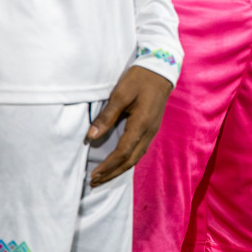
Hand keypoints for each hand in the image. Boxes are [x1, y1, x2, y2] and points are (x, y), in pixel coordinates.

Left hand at [87, 65, 172, 185]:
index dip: (108, 166)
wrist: (161, 70)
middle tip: (95, 182)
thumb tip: (90, 137)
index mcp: (141, 124)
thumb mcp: (120, 94)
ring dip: (119, 169)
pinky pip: (139, 150)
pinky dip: (127, 160)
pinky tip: (118, 163)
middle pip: (130, 160)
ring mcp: (152, 131)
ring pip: (136, 157)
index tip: (94, 174)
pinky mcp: (151, 128)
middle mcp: (149, 132)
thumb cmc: (139, 79)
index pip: (122, 152)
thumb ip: (107, 116)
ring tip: (104, 176)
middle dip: (112, 173)